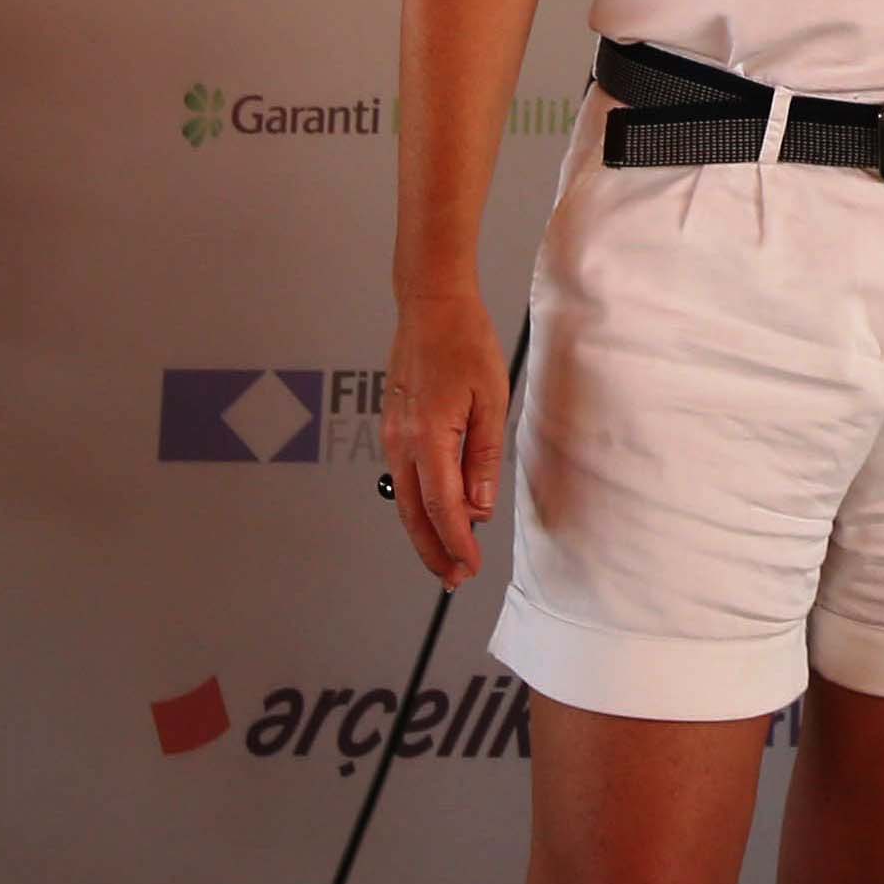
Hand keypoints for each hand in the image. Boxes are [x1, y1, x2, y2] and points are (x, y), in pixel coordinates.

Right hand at [384, 288, 510, 587]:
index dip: (457, 542)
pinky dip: (417, 505)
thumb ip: (483, 457)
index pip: (441, 506)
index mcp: (429, 435)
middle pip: (412, 513)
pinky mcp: (392, 428)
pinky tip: (437, 514)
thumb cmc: (465, 342)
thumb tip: (479, 505)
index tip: (470, 567)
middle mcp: (401, 441)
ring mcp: (391, 435)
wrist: (430, 305)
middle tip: (455, 578)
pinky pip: (402, 478)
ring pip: (403, 499)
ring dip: (424, 531)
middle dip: (433, 550)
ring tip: (448, 556)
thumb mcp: (492, 400)